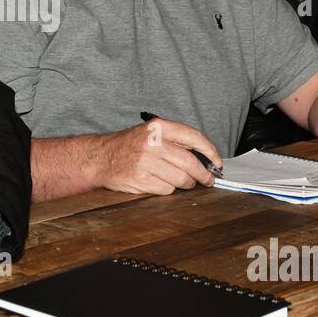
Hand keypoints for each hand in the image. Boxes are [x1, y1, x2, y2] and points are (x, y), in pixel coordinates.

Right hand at [93, 119, 222, 195]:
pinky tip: (161, 182)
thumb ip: (176, 140)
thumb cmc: (129, 146)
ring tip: (183, 182)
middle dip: (203, 175)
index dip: (210, 151)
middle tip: (207, 180)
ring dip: (186, 184)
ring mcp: (145, 162)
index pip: (193, 137)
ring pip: (181, 179)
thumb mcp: (151, 133)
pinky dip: (168, 189)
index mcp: (158, 127)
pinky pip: (166, 189)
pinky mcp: (140, 179)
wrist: (100, 157)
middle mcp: (152, 143)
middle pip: (190, 163)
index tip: (217, 163)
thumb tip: (205, 158)